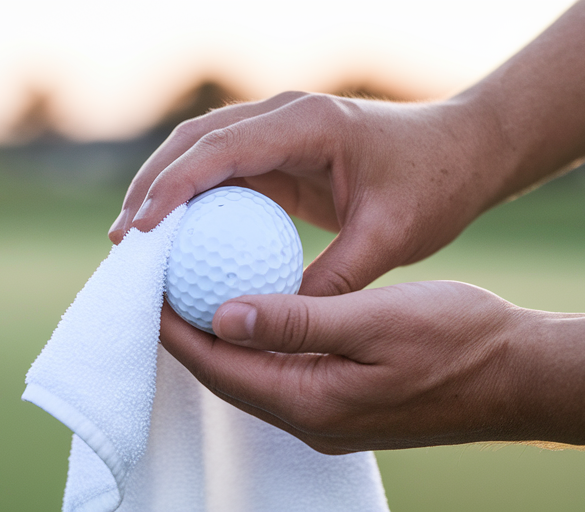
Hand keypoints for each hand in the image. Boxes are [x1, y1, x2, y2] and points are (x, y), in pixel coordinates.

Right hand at [110, 92, 519, 295]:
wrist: (464, 153)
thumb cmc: (434, 187)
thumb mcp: (390, 238)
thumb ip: (336, 279)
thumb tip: (280, 326)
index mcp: (308, 123)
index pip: (222, 149)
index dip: (173, 187)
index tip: (139, 230)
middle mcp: (284, 116)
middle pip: (194, 141)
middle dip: (150, 187)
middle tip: (120, 244)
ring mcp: (279, 130)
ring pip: (200, 152)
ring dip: (163, 192)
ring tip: (132, 245)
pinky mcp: (280, 152)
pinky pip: (223, 173)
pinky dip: (193, 202)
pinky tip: (174, 244)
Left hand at [158, 280, 550, 453]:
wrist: (524, 377)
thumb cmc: (461, 341)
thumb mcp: (376, 320)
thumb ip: (298, 321)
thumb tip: (223, 315)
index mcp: (311, 402)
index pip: (217, 366)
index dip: (174, 324)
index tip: (145, 278)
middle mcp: (311, 420)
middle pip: (223, 377)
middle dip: (185, 329)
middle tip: (158, 275)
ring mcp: (329, 418)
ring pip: (250, 376)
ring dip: (218, 334)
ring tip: (192, 283)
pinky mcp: (345, 405)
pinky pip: (280, 373)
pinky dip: (256, 340)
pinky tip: (252, 304)